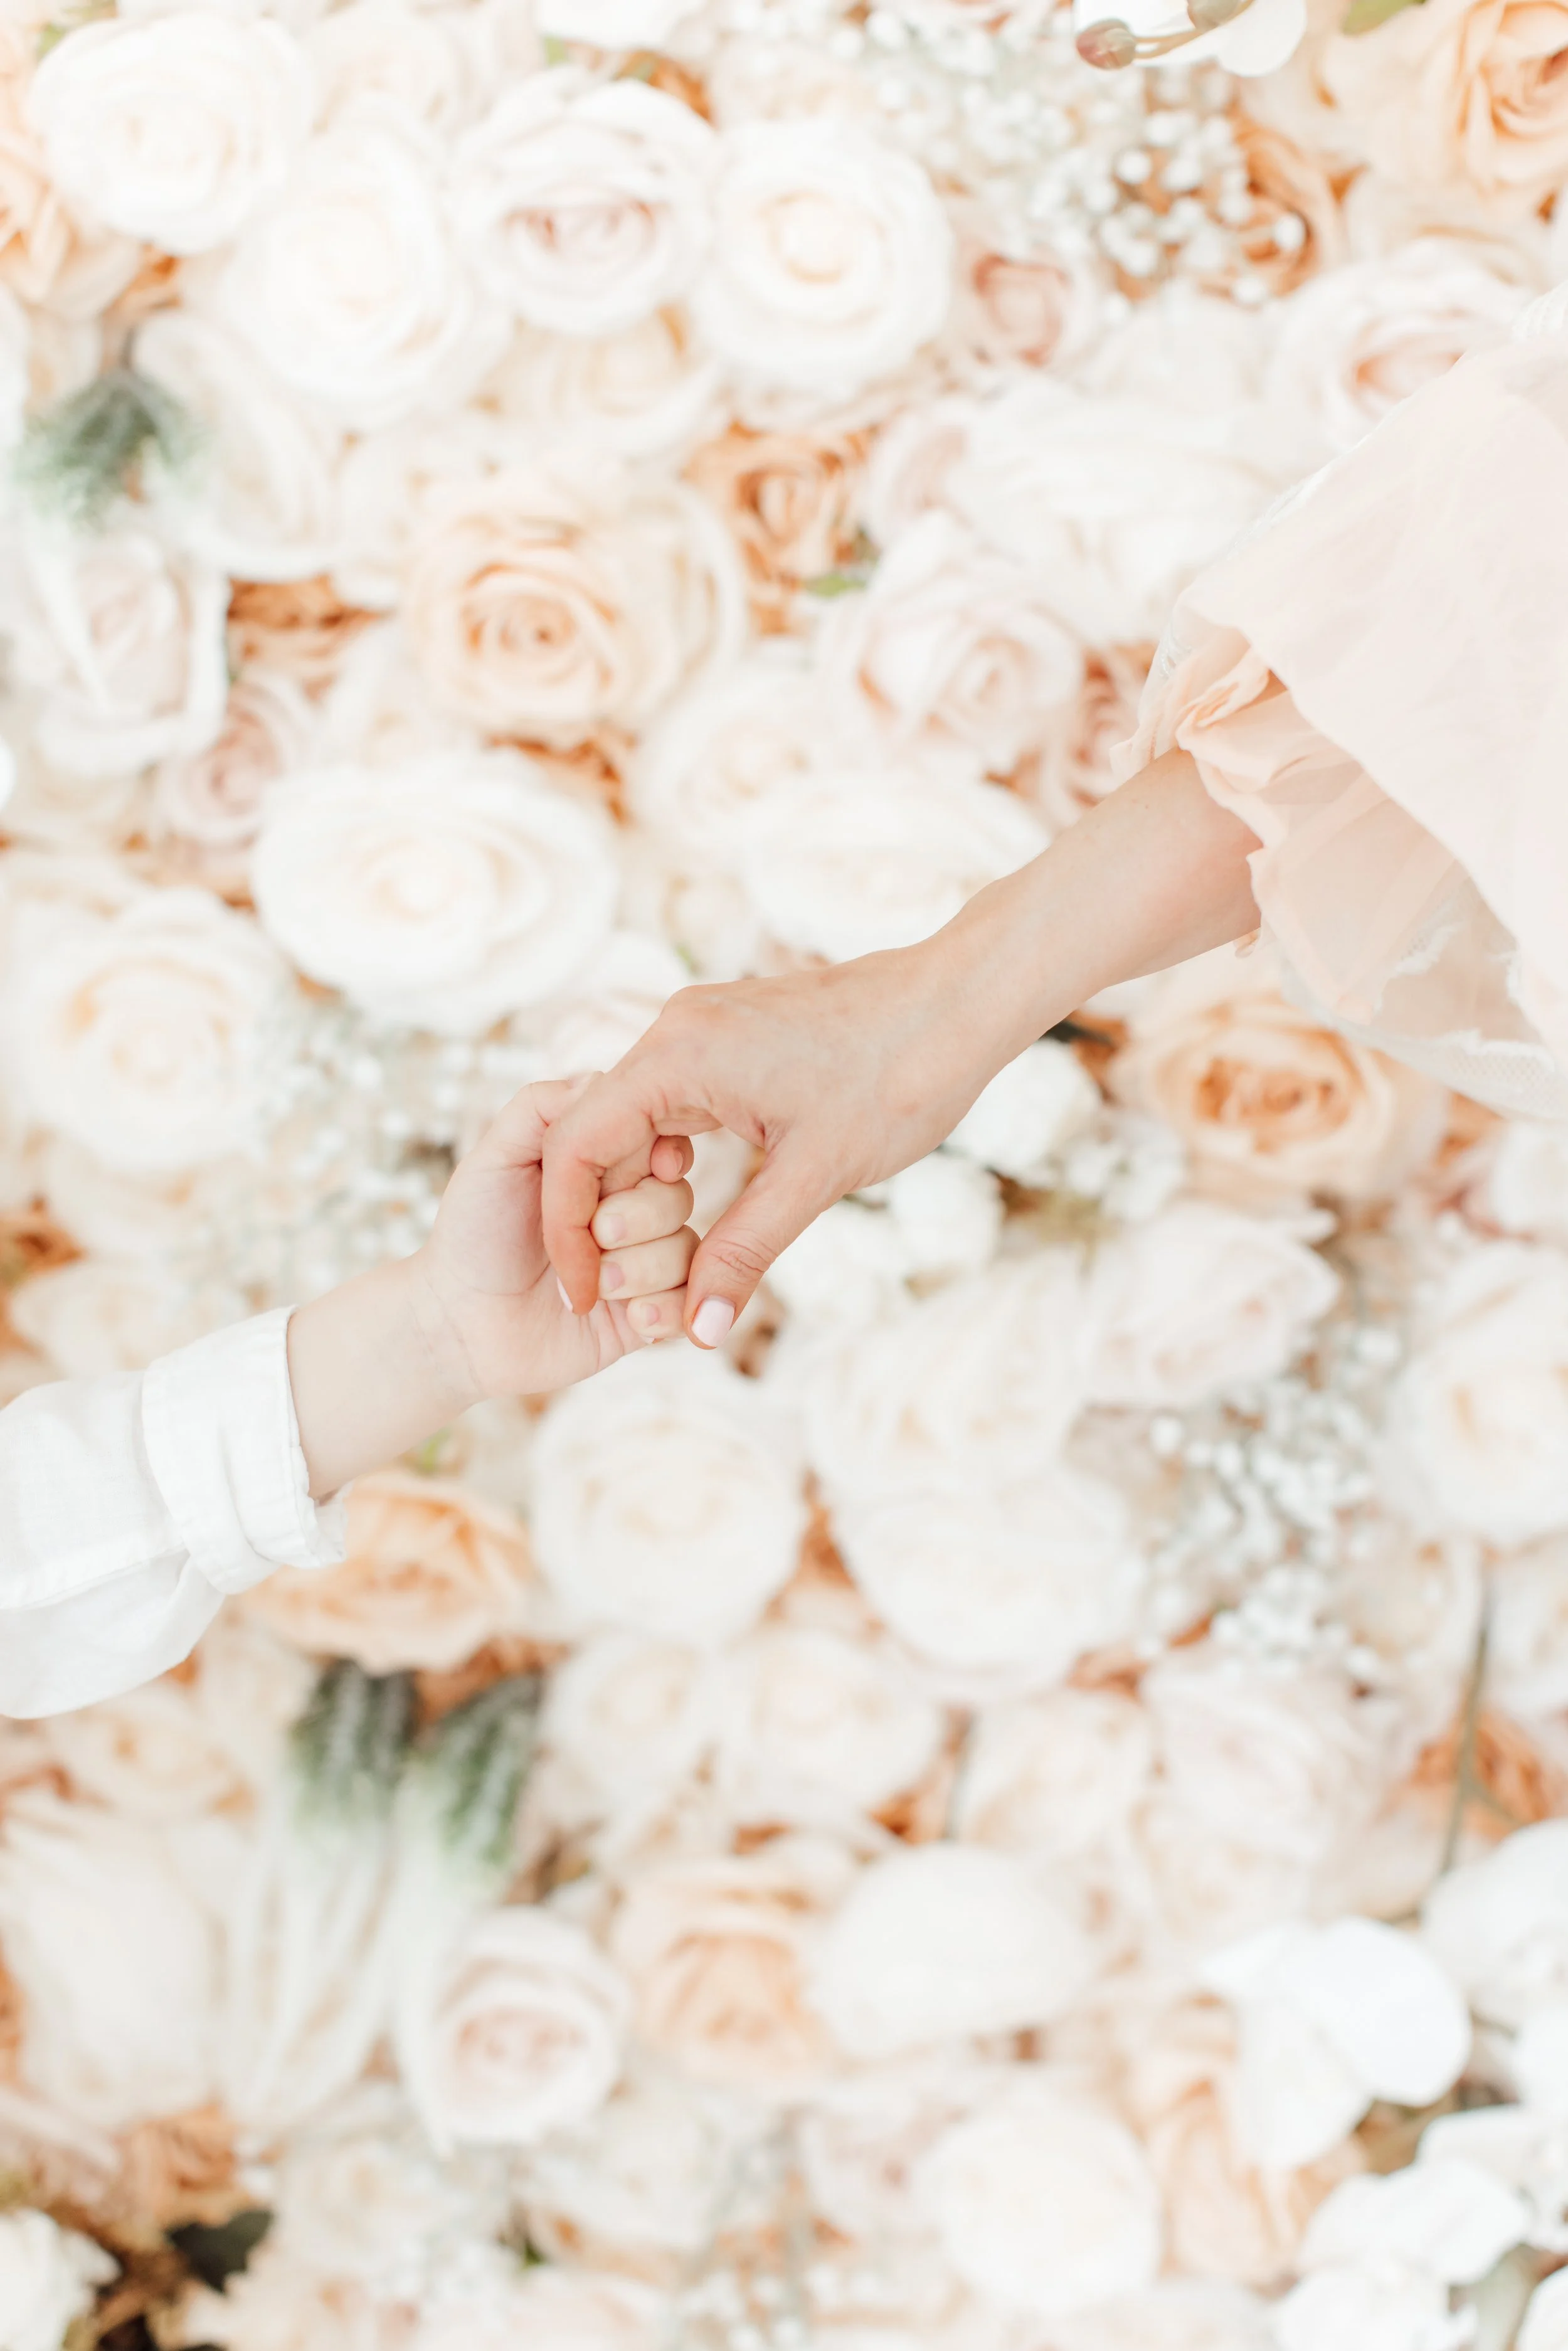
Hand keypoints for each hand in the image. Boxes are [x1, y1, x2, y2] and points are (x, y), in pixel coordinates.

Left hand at [405, 1078, 697, 1404]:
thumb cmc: (472, 1237)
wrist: (461, 1329)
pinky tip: (626, 1320)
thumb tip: (604, 1078)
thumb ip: (541, 1107)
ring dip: (639, 1271)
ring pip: (686, 1251)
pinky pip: (689, 1306)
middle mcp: (629, 1210)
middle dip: (635, 1220)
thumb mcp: (494, 1158)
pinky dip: (661, 1312)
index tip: (637, 1172)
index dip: (651, 1157)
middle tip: (595, 1240)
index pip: (656, 1143)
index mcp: (602, 1168)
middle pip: (677, 1196)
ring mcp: (643, 1265)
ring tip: (593, 1290)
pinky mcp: (649, 1316)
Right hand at [541, 940, 1003, 1346]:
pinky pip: (668, 1100)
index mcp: (678, 1055)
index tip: (582, 1294)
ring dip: (634, 1187)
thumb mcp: (815, 1177)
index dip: (567, 1229)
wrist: (958, 1001)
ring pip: (630, 1119)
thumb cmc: (897, 1077)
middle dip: (597, 1215)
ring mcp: (698, 1028)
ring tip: (652, 1255)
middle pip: (592, 1132)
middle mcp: (674, 1030)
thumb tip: (698, 1332)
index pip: (575, 1146)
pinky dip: (666, 1154)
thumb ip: (744, 1253)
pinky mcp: (725, 1036)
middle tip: (616, 1290)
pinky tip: (691, 1199)